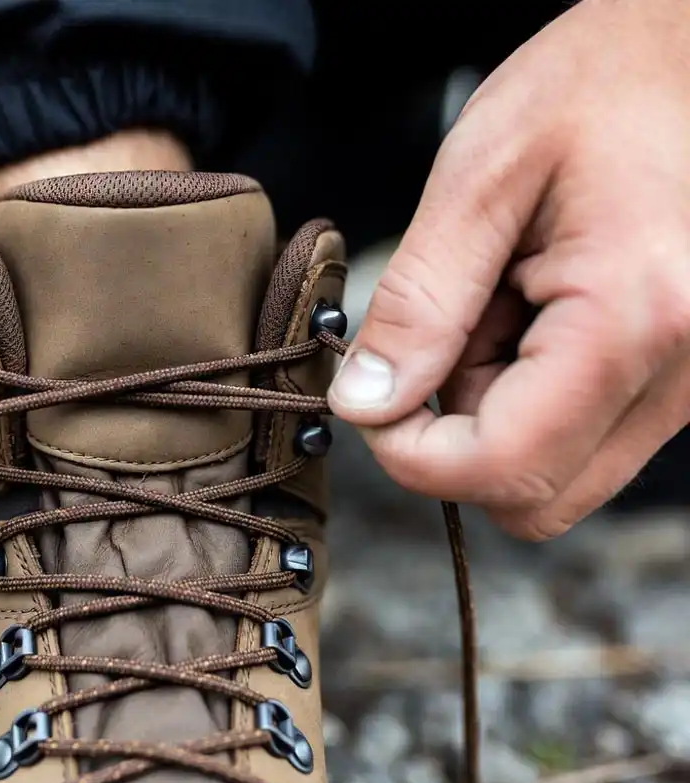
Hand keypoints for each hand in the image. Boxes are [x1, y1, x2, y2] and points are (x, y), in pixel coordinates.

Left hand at [327, 0, 689, 539]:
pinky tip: (529, 311)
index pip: (504, 468)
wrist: (685, 47)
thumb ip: (418, 303)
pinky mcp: (682, 375)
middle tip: (439, 337)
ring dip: (496, 412)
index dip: (412, 457)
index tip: (371, 400)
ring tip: (497, 303)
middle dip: (455, 439)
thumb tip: (365, 404)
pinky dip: (535, 394)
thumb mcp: (478, 180)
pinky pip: (589, 433)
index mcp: (634, 318)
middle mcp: (685, 371)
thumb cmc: (594, 84)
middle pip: (536, 495)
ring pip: (560, 473)